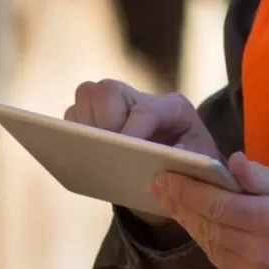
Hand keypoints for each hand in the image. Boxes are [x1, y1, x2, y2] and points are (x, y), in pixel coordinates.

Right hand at [64, 80, 220, 226]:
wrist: (178, 177)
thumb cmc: (192, 172)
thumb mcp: (198, 171)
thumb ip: (184, 168)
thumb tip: (159, 172)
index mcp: (173, 108)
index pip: (146, 110)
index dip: (133, 133)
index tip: (126, 156)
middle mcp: (140, 100)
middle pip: (107, 90)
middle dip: (102, 120)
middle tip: (105, 150)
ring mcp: (115, 108)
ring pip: (86, 97)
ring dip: (84, 128)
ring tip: (90, 156)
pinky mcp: (95, 122)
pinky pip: (72, 119)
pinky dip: (71, 138)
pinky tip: (78, 160)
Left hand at [151, 152, 268, 268]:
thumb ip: (259, 175)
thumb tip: (231, 162)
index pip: (218, 205)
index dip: (188, 191)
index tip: (165, 176)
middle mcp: (259, 250)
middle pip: (208, 225)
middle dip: (180, 204)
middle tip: (159, 186)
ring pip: (208, 243)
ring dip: (187, 221)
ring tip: (170, 200)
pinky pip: (217, 258)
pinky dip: (203, 238)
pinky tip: (192, 222)